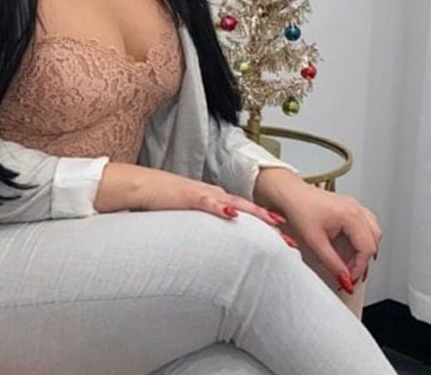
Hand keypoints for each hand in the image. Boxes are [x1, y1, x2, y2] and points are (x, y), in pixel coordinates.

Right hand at [134, 166, 284, 228]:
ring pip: (234, 204)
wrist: (139, 185)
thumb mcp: (186, 217)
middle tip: (290, 239)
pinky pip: (207, 201)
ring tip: (273, 224)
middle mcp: (212, 194)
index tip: (284, 236)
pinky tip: (232, 213)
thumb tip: (214, 244)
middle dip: (269, 223)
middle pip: (247, 209)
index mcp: (213, 200)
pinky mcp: (187, 196)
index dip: (265, 224)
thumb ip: (202, 225)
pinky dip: (221, 207)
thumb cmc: (159, 200)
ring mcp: (201, 194)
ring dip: (254, 214)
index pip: (244, 213)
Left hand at [255, 168, 381, 292]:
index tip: (350, 278)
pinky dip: (363, 238)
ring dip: (366, 249)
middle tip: (350, 273)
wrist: (290, 194)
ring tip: (352, 262)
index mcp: (351, 216)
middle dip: (363, 260)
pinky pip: (367, 224)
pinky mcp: (351, 207)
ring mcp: (355, 206)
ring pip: (373, 232)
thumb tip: (343, 277)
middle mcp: (357, 209)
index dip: (359, 267)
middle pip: (373, 241)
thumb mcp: (314, 241)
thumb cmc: (299, 209)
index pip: (366, 248)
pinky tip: (352, 246)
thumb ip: (332, 262)